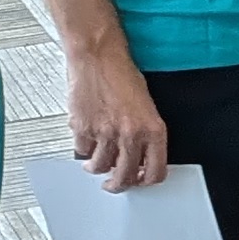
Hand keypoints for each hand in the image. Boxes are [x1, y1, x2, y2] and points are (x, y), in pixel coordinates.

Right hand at [66, 46, 170, 191]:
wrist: (98, 55)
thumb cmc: (121, 72)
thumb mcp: (145, 103)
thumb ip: (144, 132)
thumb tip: (138, 155)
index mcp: (152, 129)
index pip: (156, 171)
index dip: (147, 181)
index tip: (141, 181)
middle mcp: (130, 134)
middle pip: (125, 176)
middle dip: (119, 184)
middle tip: (114, 183)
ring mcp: (105, 133)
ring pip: (101, 167)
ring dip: (97, 168)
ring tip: (95, 163)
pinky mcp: (83, 128)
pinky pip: (82, 150)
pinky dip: (83, 148)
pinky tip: (87, 140)